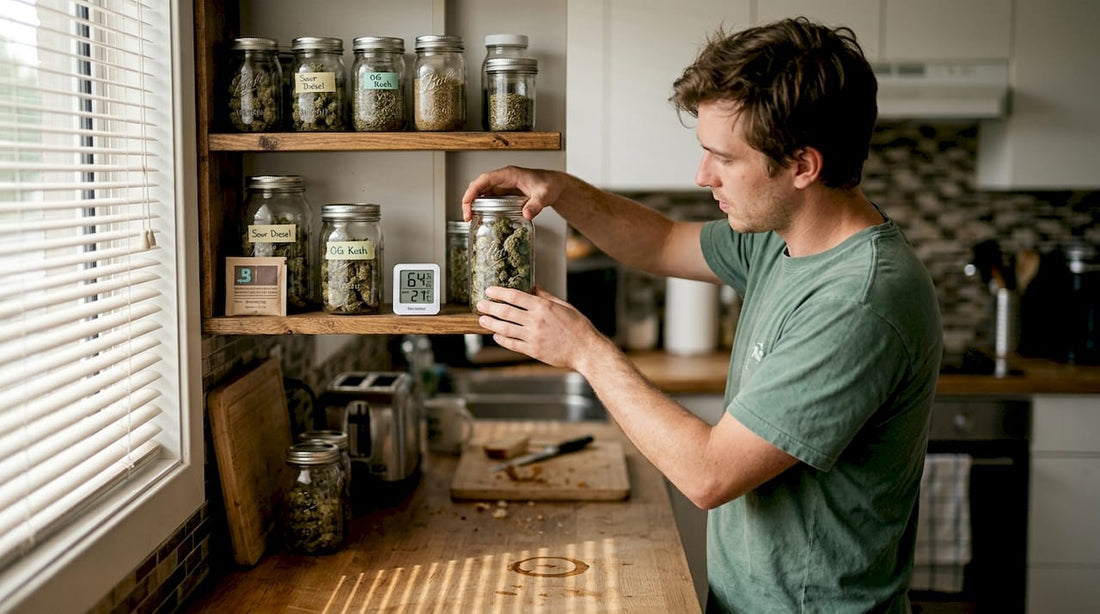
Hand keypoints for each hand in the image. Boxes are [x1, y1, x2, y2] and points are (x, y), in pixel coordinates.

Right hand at [461, 166, 566, 221]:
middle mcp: (503, 179)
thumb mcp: (544, 195)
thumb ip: (536, 205)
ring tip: (471, 219)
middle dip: (469, 200)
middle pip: (479, 186)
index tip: (466, 201)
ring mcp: (503, 186)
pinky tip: (481, 218)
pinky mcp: (504, 194)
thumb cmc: (549, 185)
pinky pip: (489, 199)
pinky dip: (482, 208)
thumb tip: (526, 214)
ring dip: (474, 205)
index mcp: (509, 174)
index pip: (485, 179)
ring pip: (482, 193)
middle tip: (467, 217)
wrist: (554, 186)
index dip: (473, 189)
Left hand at [475, 285, 610, 370]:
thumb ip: (546, 297)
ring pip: (505, 328)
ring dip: (491, 323)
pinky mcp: (533, 350)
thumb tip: (533, 287)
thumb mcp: (563, 306)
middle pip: (506, 312)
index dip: (499, 293)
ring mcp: (533, 337)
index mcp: (543, 307)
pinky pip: (512, 344)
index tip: (489, 291)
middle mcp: (536, 321)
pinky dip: (502, 339)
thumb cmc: (578, 326)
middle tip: (480, 305)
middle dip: (490, 307)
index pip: (515, 296)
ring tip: (481, 320)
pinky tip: (496, 335)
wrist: (586, 350)